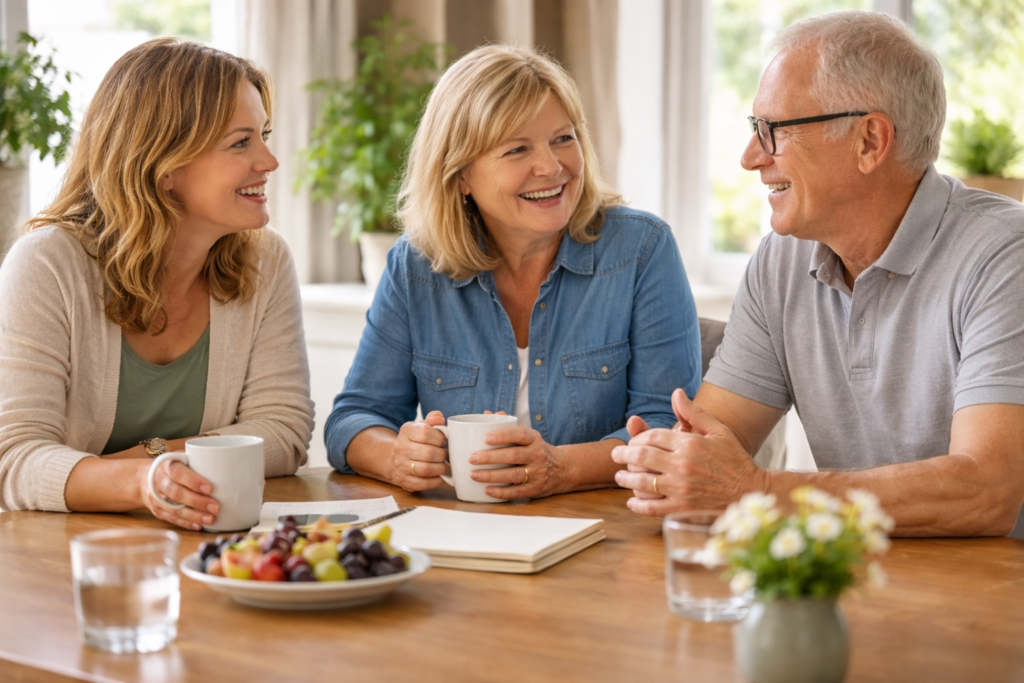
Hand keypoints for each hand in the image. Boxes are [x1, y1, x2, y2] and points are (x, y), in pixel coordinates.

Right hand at [139, 459, 219, 530]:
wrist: (143, 477)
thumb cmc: (172, 466)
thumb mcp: (181, 458)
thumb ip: (198, 461)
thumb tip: (226, 468)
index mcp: (166, 465)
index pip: (178, 473)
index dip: (193, 481)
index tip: (209, 489)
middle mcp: (158, 481)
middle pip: (176, 493)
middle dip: (197, 501)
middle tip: (215, 507)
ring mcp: (155, 498)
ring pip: (174, 509)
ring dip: (194, 516)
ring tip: (210, 519)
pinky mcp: (157, 510)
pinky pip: (171, 519)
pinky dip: (186, 523)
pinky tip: (198, 525)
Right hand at [391, 410, 448, 491]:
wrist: (398, 457)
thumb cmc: (416, 441)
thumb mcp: (422, 426)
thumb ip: (433, 419)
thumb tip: (439, 418)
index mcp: (406, 431)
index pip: (425, 433)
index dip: (440, 438)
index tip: (444, 441)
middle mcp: (400, 448)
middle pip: (429, 453)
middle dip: (443, 455)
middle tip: (447, 455)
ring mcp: (400, 466)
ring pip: (426, 470)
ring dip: (441, 468)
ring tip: (446, 466)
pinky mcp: (404, 481)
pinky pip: (423, 484)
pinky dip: (436, 481)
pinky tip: (441, 477)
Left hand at [469, 425, 569, 498]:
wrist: (562, 469)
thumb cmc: (536, 449)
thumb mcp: (528, 436)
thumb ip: (508, 425)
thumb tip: (488, 414)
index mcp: (534, 439)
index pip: (519, 434)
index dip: (503, 436)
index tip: (485, 438)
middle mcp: (537, 455)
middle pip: (513, 456)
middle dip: (491, 457)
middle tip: (472, 458)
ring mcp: (537, 473)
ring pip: (513, 475)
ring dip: (491, 475)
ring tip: (474, 475)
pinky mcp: (535, 489)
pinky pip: (517, 491)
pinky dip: (501, 492)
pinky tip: (487, 490)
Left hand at [611, 389, 767, 515]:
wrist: (750, 491)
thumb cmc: (734, 459)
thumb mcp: (717, 430)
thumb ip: (694, 412)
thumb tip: (676, 393)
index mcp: (690, 444)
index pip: (653, 436)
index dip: (638, 437)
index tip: (633, 441)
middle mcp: (683, 465)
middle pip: (642, 457)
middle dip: (623, 454)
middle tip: (616, 454)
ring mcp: (681, 489)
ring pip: (642, 482)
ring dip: (626, 479)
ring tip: (620, 477)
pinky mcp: (682, 508)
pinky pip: (652, 508)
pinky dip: (638, 505)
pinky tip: (632, 501)